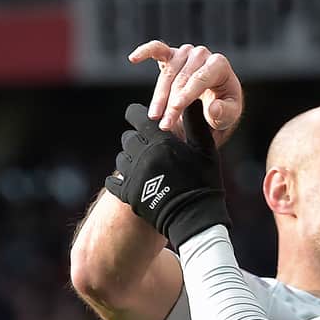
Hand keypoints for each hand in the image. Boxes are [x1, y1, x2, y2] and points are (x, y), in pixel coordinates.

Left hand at [105, 101, 229, 248]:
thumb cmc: (204, 182)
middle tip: (149, 148)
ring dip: (130, 160)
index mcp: (160, 141)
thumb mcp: (206, 151)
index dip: (136, 115)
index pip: (136, 116)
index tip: (140, 118)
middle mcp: (143, 155)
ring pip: (121, 159)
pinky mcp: (128, 194)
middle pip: (128, 139)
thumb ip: (196, 124)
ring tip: (144, 167)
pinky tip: (131, 181)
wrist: (195, 218)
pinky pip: (113, 183)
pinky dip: (119, 181)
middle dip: (137, 141)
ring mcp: (133, 175)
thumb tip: (193, 101)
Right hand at [129, 40, 242, 146]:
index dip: (185, 96)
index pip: (199, 79)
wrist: (217, 97)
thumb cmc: (224, 105)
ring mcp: (185, 53)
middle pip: (181, 78)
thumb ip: (225, 113)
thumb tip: (213, 108)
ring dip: (159, 96)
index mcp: (219, 64)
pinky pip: (156, 49)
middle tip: (164, 124)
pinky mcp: (171, 54)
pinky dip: (145, 52)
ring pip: (167, 73)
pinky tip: (133, 58)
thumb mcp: (231, 114)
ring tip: (154, 116)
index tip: (174, 112)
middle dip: (171, 103)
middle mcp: (202, 54)